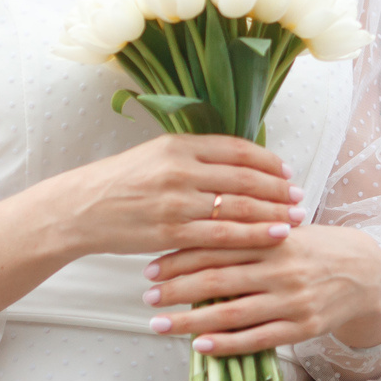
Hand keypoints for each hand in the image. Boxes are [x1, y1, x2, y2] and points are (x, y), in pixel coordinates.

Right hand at [54, 133, 300, 259]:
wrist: (80, 208)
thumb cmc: (120, 182)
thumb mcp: (155, 155)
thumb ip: (194, 156)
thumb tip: (239, 162)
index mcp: (178, 144)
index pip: (237, 149)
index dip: (268, 161)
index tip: (286, 171)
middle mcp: (180, 169)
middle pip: (244, 178)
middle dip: (278, 189)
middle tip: (300, 196)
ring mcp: (176, 202)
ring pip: (239, 207)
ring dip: (273, 212)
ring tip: (295, 217)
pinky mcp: (171, 232)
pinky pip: (223, 235)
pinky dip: (254, 235)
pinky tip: (275, 235)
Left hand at [143, 227, 380, 354]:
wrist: (364, 273)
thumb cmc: (314, 248)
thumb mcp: (284, 229)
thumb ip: (247, 232)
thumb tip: (196, 235)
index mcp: (272, 237)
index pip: (217, 246)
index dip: (180, 258)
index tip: (151, 267)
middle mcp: (279, 268)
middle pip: (217, 279)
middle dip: (177, 289)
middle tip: (147, 295)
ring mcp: (291, 300)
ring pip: (231, 313)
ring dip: (190, 320)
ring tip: (159, 323)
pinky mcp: (301, 328)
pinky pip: (257, 339)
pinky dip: (226, 343)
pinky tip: (199, 345)